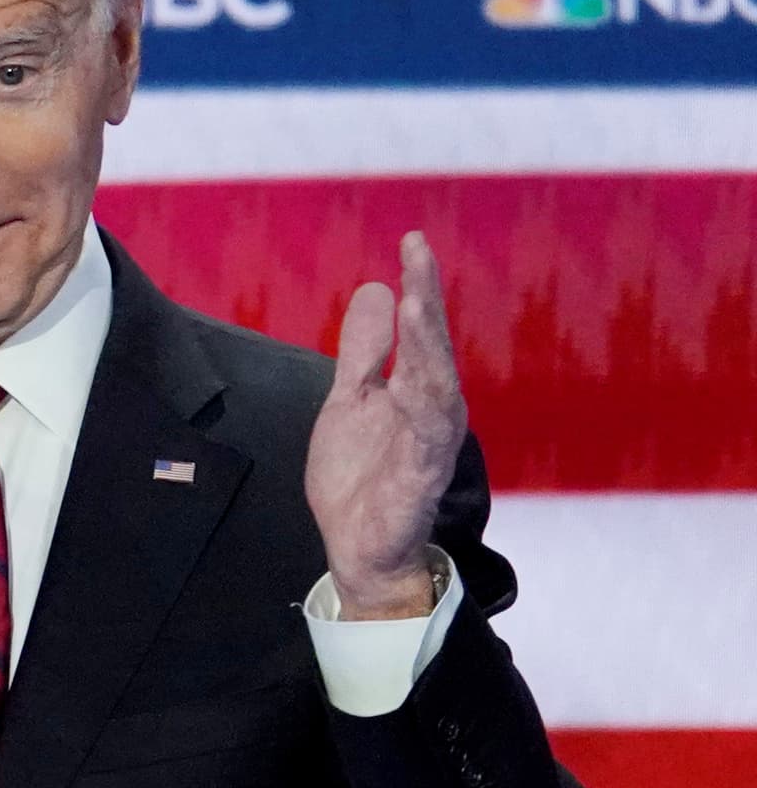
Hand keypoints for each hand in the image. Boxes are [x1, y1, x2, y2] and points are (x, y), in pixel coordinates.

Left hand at [309, 232, 466, 619]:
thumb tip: (377, 289)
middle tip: (417, 256)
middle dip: (427, 301)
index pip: (420, 329)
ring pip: (436, 388)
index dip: (419, 284)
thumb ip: (364, 350)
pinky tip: (413, 385)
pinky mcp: (421, 479)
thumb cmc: (362, 474)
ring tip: (416, 306)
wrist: (358, 547)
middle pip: (434, 348)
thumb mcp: (350, 400)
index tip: (412, 239)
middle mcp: (432, 410)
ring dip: (426, 348)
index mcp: (417, 388)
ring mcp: (430, 444)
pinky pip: (428, 441)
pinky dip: (423, 412)